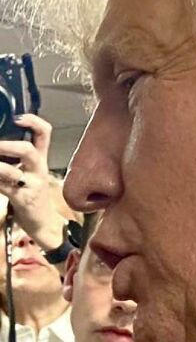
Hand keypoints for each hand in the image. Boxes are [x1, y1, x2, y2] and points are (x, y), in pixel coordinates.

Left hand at [0, 114, 65, 250]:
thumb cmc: (32, 194)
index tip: (17, 117)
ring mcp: (31, 186)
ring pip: (11, 171)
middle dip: (7, 145)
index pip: (44, 133)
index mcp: (40, 159)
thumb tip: (0, 144)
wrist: (43, 224)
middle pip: (28, 150)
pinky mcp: (22, 200)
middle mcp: (38, 170)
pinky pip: (2, 188)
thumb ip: (16, 157)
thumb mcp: (30, 172)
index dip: (33, 121)